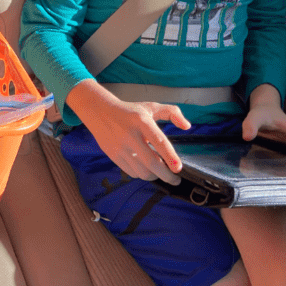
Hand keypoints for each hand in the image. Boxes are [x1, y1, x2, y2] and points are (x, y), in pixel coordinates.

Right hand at [68, 80, 190, 184]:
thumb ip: (172, 112)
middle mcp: (130, 135)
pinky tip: (146, 168)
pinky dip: (142, 174)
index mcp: (141, 121)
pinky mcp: (113, 155)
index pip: (159, 141)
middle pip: (151, 163)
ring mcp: (120, 146)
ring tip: (160, 172)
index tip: (178, 168)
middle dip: (166, 175)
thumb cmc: (129, 111)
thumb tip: (186, 126)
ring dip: (155, 175)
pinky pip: (132, 172)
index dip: (170, 156)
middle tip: (175, 179)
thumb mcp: (151, 106)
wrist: (99, 111)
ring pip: (142, 171)